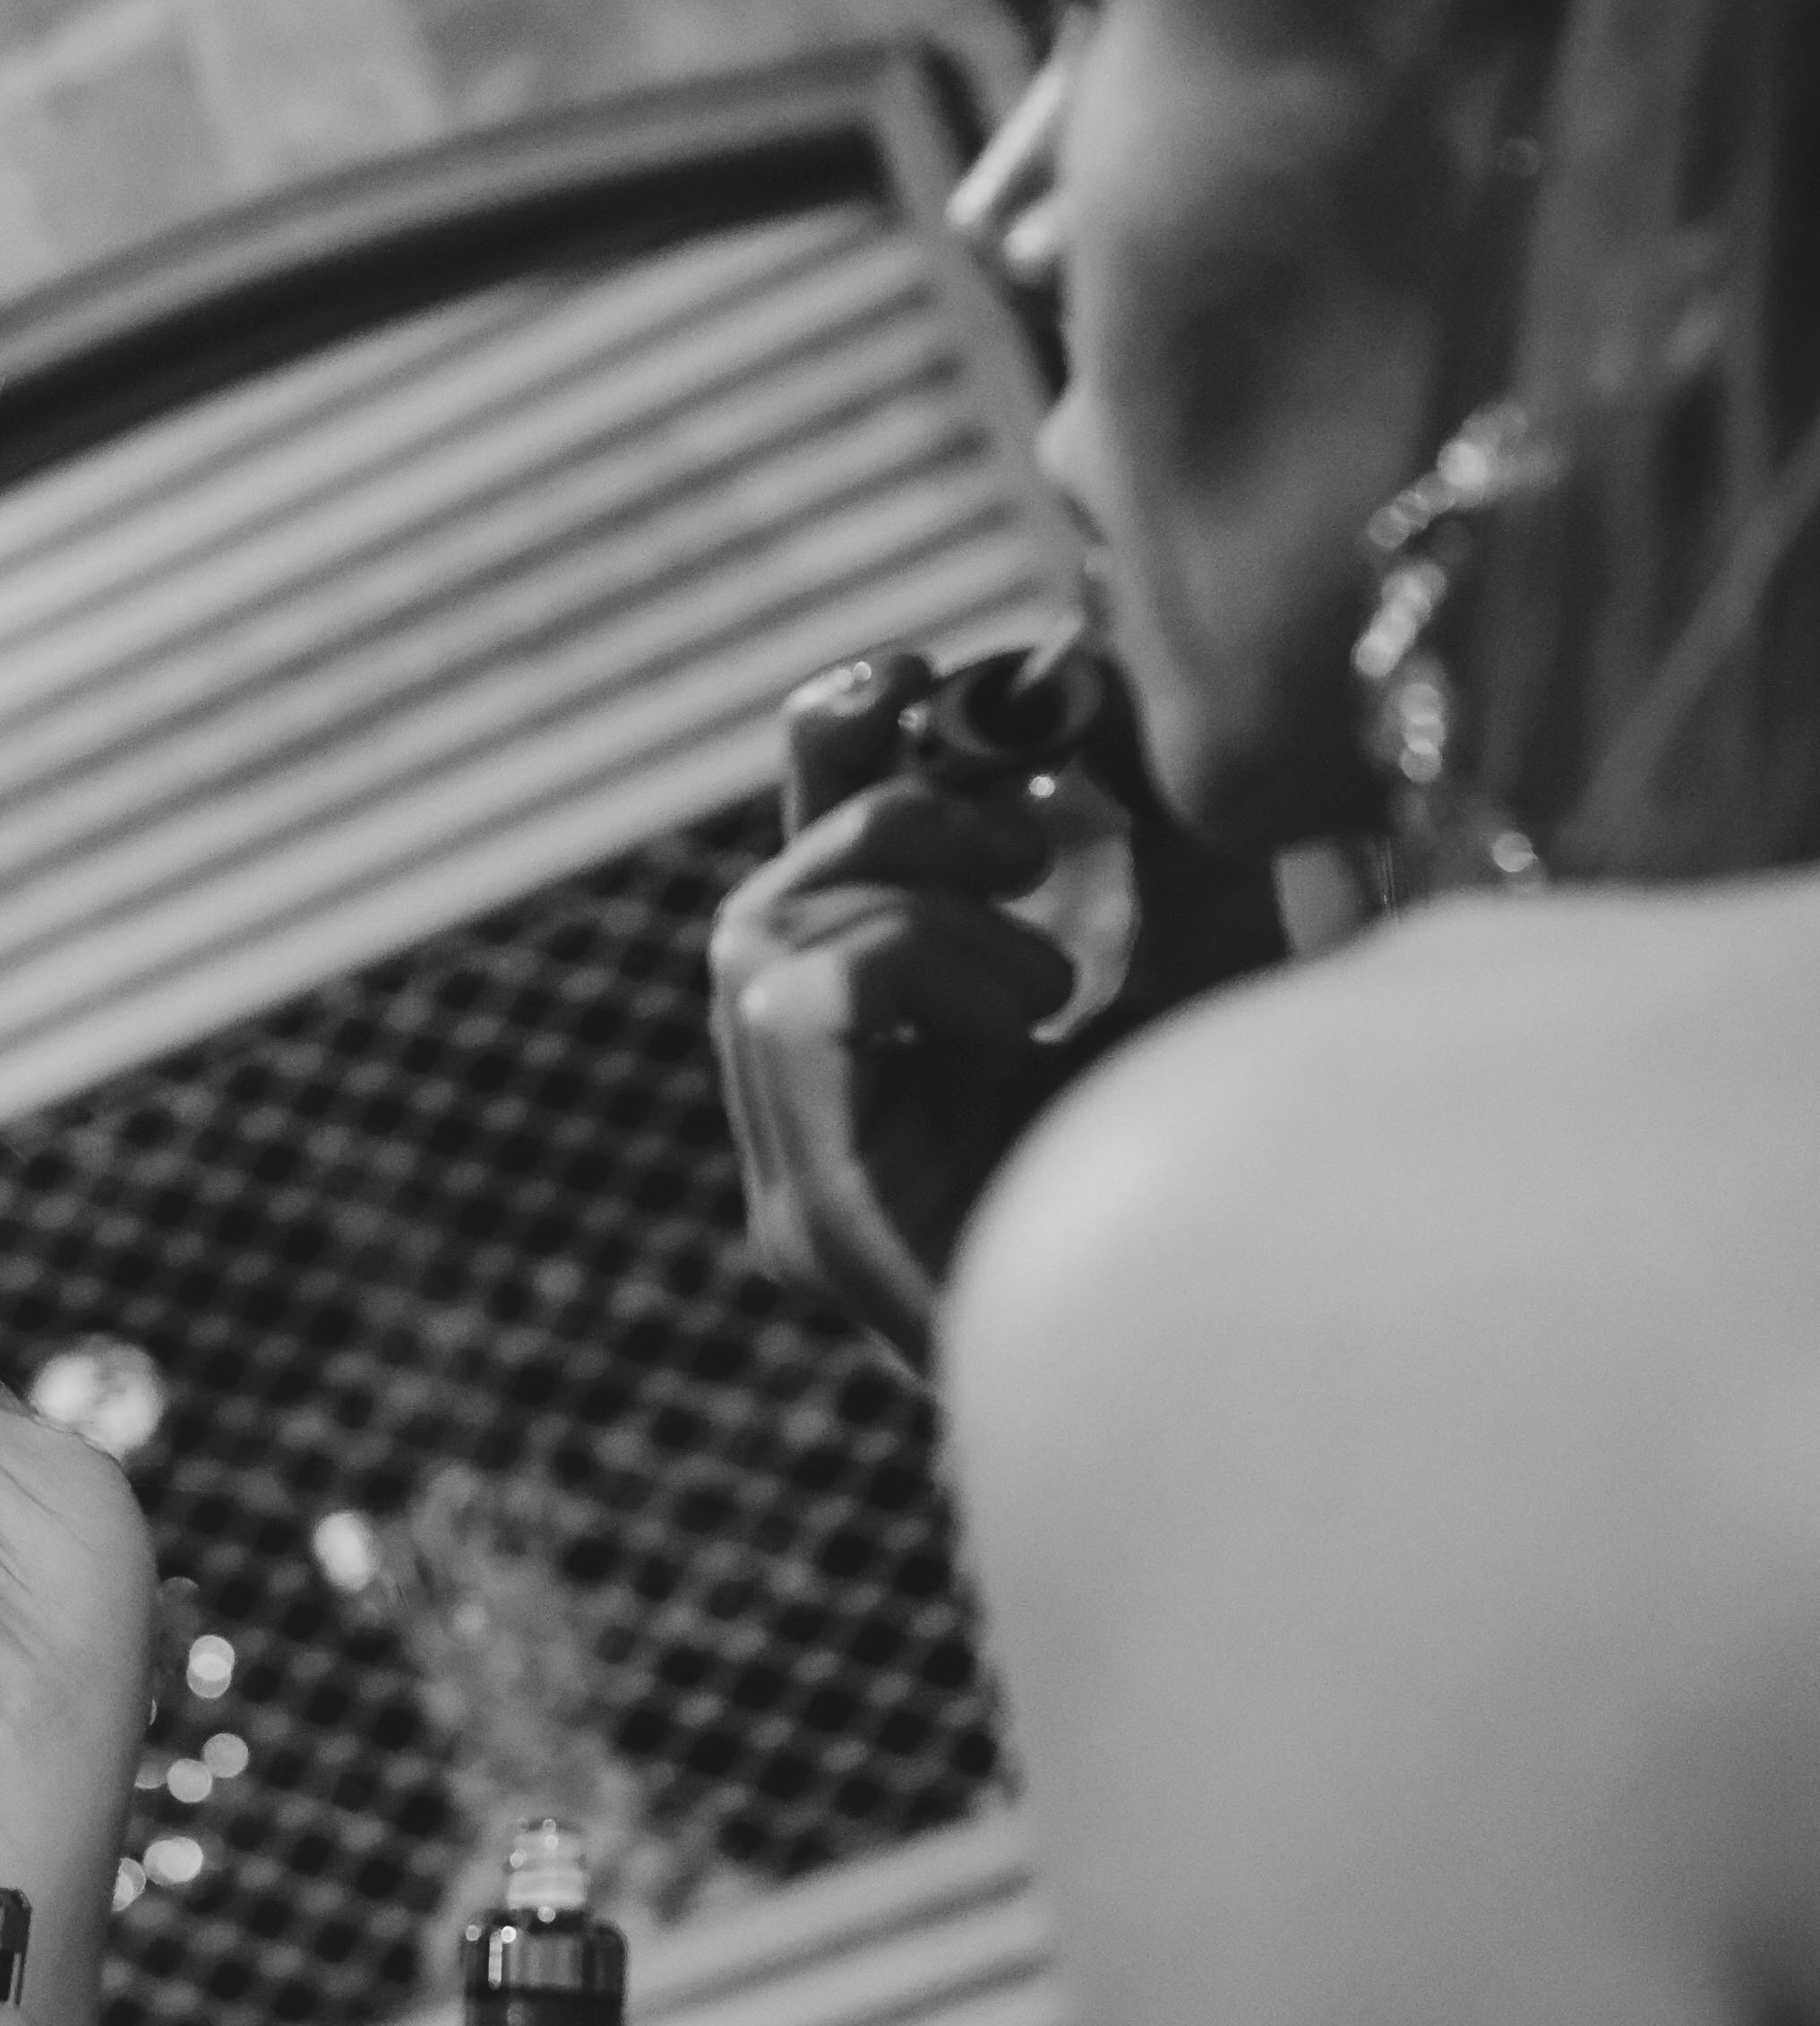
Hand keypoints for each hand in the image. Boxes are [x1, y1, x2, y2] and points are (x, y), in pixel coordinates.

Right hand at [709, 650, 1282, 1371]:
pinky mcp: (814, 1218)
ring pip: (763, 935)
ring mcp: (800, 1186)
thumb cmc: (1240, 1174)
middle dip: (886, 818)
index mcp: (889, 1072)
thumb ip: (1135, 816)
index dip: (836, 749)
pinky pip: (796, 1004)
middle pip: (764, 897)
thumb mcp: (1191, 941)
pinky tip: (1026, 1016)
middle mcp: (820, 1133)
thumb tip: (1087, 659)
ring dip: (915, 897)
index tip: (922, 673)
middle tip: (1030, 841)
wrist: (1261, 1366)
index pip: (808, 876)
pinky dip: (915, 964)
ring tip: (1045, 963)